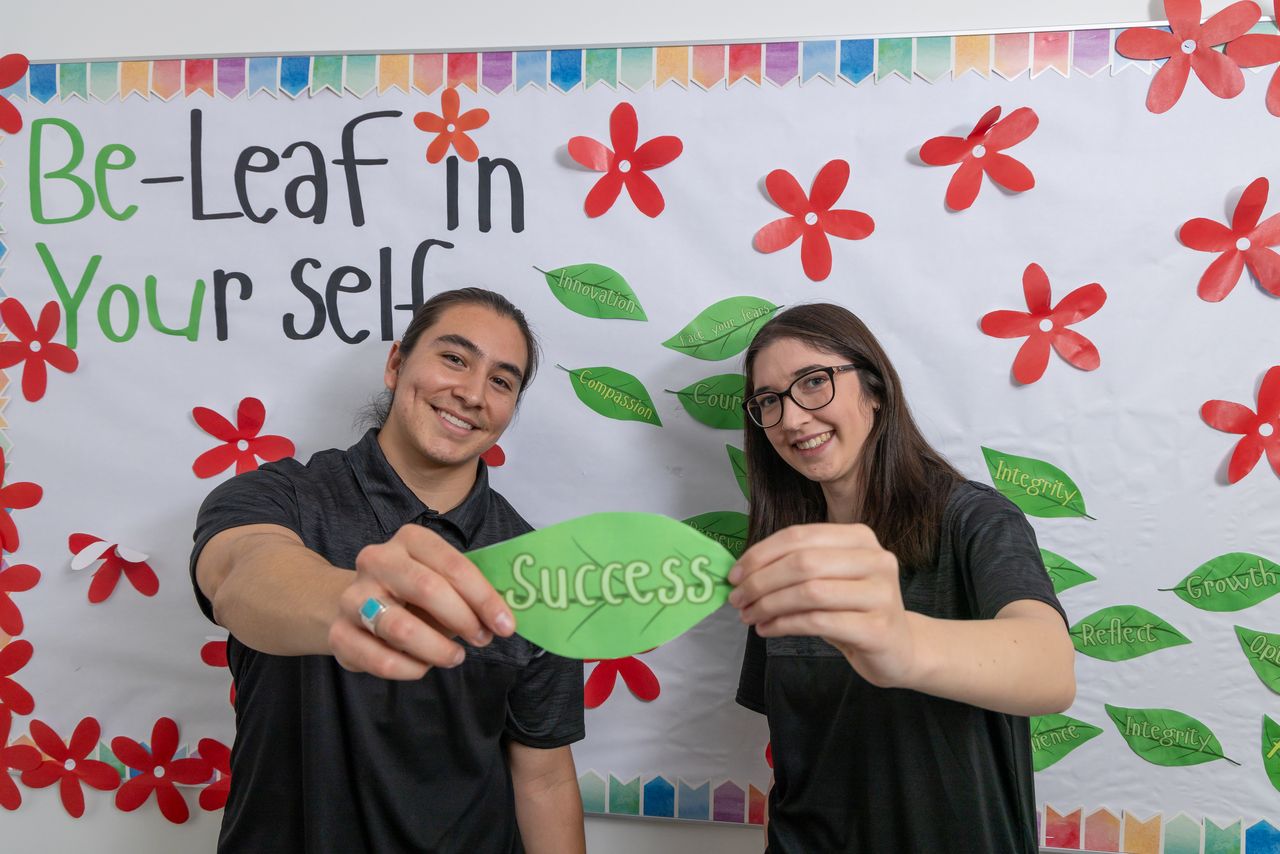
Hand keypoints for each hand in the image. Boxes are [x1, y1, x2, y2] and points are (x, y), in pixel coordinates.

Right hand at [329, 525, 515, 679]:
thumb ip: (467, 592)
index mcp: (410, 539)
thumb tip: (500, 620)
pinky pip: (381, 661)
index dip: (484, 597)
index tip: (506, 625)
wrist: (354, 602)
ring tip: (455, 656)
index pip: (453, 564)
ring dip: (438, 649)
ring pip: (402, 628)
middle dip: (463, 620)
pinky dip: (412, 669)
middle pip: (428, 589)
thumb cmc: (412, 590)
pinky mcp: (339, 634)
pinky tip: (424, 666)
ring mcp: (353, 597)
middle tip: (482, 639)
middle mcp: (377, 561)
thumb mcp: (439, 578)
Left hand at [727, 523, 917, 688]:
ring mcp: (880, 593)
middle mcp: (875, 559)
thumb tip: (741, 572)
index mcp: (859, 537)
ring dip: (769, 605)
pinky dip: (784, 625)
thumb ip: (794, 568)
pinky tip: (767, 629)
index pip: (799, 536)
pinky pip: (818, 622)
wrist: (899, 648)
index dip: (760, 554)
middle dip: (760, 581)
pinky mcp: (878, 628)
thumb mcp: (827, 579)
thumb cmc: (853, 610)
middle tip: (737, 599)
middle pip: (802, 563)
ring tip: (749, 616)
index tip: (734, 574)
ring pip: (809, 592)